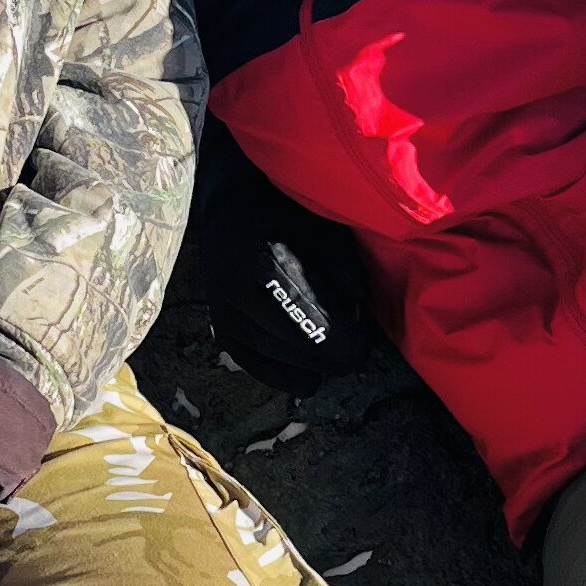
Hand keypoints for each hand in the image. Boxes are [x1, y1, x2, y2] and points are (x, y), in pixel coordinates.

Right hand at [205, 203, 379, 394]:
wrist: (231, 211)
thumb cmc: (282, 217)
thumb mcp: (320, 228)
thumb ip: (343, 267)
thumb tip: (359, 308)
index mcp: (266, 267)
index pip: (313, 321)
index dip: (344, 340)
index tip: (365, 342)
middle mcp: (238, 295)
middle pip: (296, 346)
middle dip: (332, 357)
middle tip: (356, 355)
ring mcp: (225, 315)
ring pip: (276, 361)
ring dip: (310, 366)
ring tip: (334, 359)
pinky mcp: (221, 328)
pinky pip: (254, 365)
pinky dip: (283, 374)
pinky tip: (307, 374)